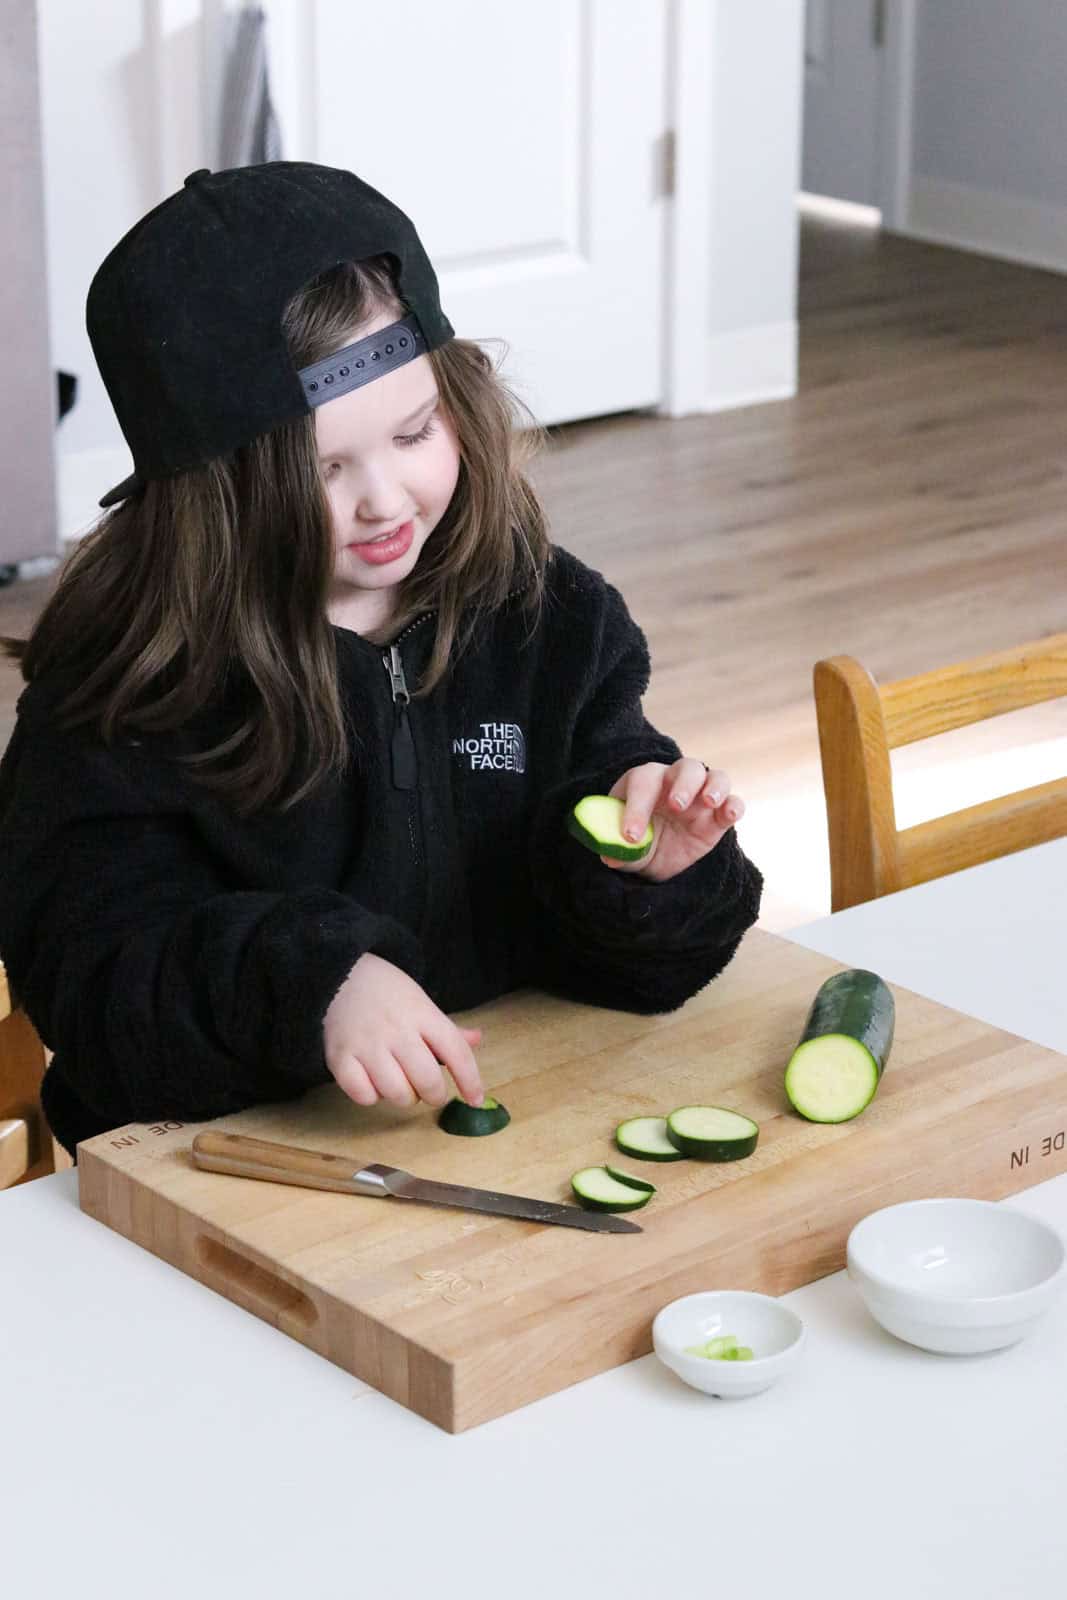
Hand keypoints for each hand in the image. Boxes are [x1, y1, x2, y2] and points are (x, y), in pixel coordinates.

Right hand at [323, 952, 483, 1108]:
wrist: (338, 975)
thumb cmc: (386, 993)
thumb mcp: (420, 1002)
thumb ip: (446, 1028)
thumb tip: (477, 1039)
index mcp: (422, 1014)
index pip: (456, 1053)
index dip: (471, 1081)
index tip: (475, 1099)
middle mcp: (396, 1030)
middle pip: (427, 1080)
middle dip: (435, 1095)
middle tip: (430, 1092)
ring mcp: (366, 1045)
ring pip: (397, 1093)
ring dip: (404, 1097)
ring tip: (400, 1084)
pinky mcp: (340, 1058)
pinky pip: (363, 1095)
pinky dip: (372, 1097)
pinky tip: (373, 1083)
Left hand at [603, 757, 743, 882]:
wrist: (657, 859)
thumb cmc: (637, 842)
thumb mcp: (622, 849)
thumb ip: (616, 849)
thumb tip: (611, 857)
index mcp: (644, 782)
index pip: (642, 783)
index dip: (636, 807)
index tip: (631, 836)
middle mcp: (675, 782)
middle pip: (686, 768)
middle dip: (683, 784)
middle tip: (676, 806)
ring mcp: (701, 797)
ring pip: (716, 777)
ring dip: (714, 787)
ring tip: (708, 802)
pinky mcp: (719, 817)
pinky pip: (733, 802)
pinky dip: (734, 806)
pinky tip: (729, 814)